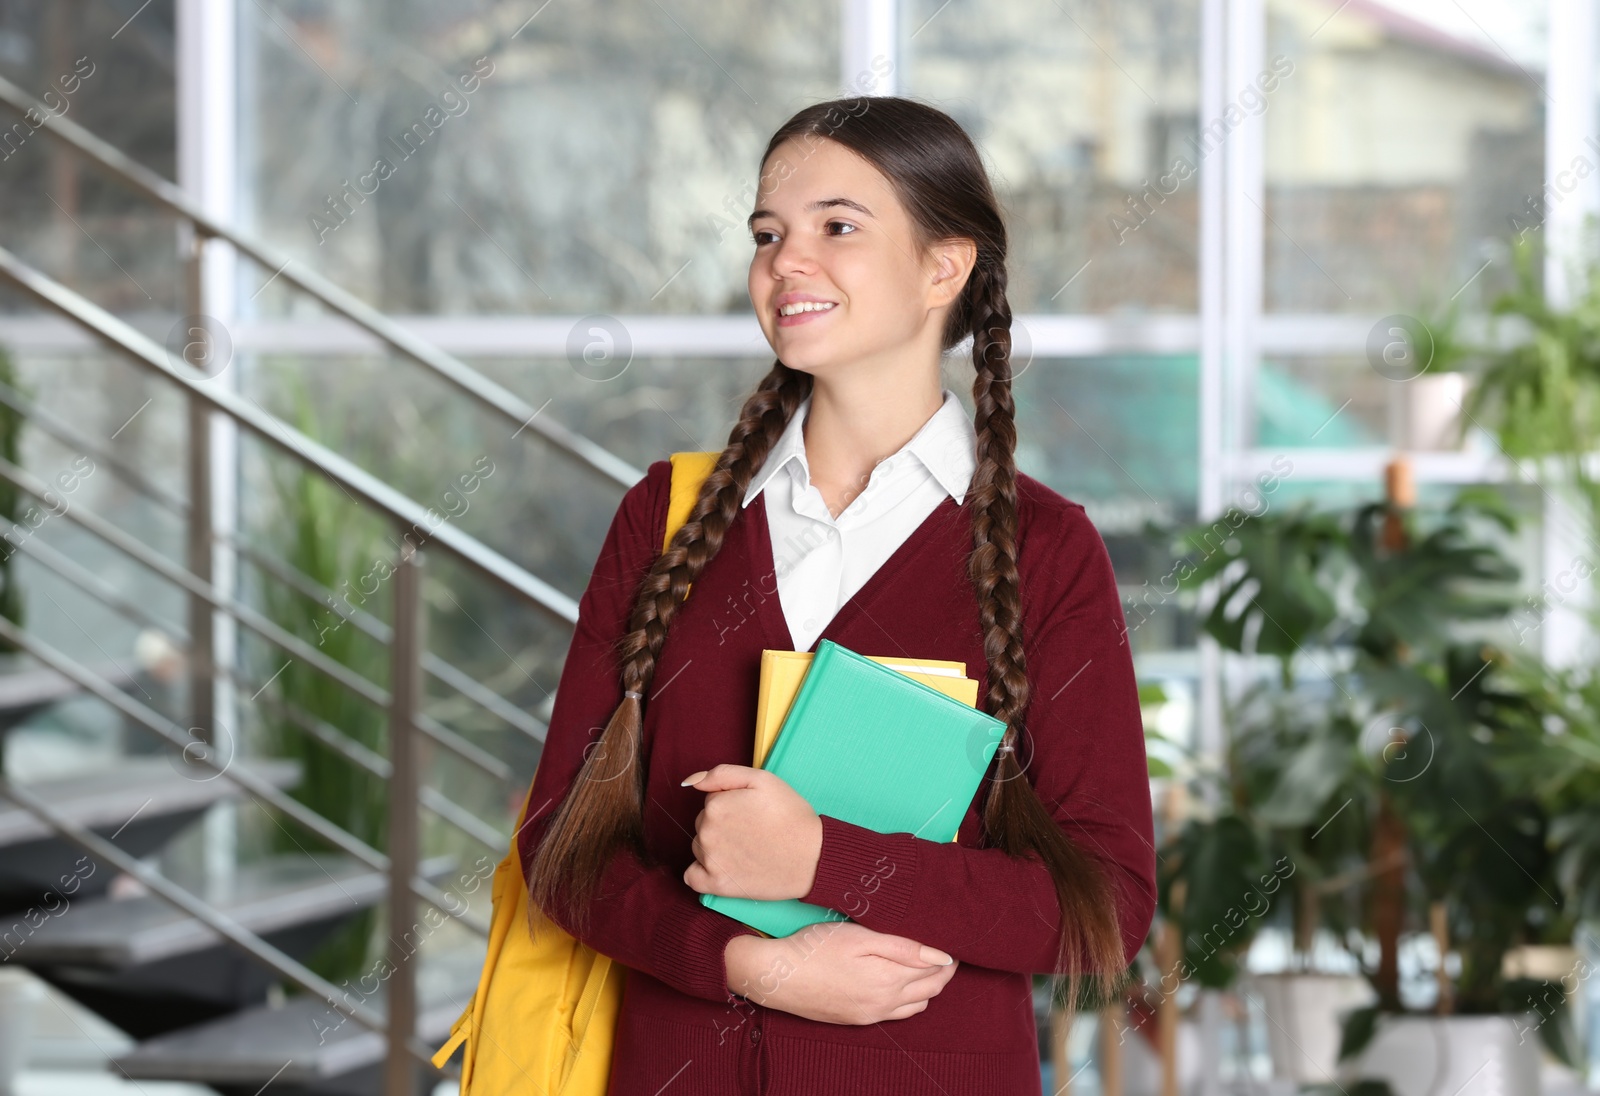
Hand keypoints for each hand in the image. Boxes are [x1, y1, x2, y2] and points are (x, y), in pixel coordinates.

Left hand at [681, 764, 821, 900]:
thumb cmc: (791, 816)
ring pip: (700, 847)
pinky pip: (692, 877)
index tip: (753, 813)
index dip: (734, 804)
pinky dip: (703, 873)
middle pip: (704, 823)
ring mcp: (710, 860)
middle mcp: (707, 832)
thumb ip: (722, 774)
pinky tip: (725, 868)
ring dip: (715, 847)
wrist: (813, 857)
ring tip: (748, 850)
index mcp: (715, 805)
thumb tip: (690, 782)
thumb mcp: (762, 780)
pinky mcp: (717, 885)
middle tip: (753, 831)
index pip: (712, 800)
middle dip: (724, 825)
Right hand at [724, 924, 958, 1024]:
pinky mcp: (858, 1019)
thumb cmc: (816, 948)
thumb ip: (904, 947)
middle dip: (943, 973)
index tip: (955, 942)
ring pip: (916, 1006)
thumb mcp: (860, 937)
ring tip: (930, 967)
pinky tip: (904, 987)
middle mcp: (884, 1003)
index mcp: (889, 980)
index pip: (934, 971)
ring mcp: (870, 1014)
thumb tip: (942, 957)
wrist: (778, 976)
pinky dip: (910, 1000)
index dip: (947, 957)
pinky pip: (897, 1014)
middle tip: (948, 954)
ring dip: (928, 988)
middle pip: (929, 990)